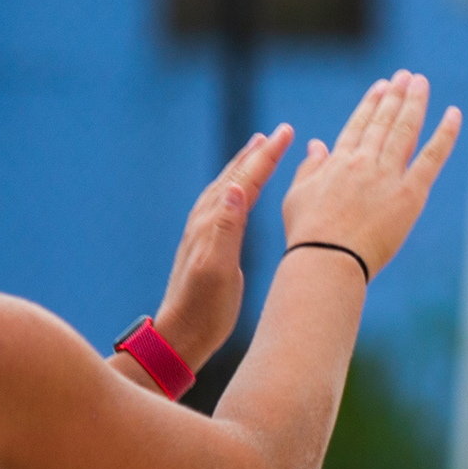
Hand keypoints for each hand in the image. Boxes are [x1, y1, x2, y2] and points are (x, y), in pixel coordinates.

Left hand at [152, 125, 294, 367]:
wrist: (181, 335)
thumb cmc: (205, 309)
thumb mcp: (219, 269)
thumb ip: (227, 228)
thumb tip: (238, 187)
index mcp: (212, 224)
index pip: (245, 180)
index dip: (266, 156)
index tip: (286, 133)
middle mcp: (204, 222)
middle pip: (235, 177)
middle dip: (257, 153)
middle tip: (278, 133)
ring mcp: (202, 233)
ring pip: (227, 188)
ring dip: (245, 166)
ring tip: (258, 149)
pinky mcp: (205, 245)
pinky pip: (223, 204)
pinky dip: (236, 188)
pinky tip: (240, 191)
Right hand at [281, 71, 460, 281]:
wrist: (326, 259)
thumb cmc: (308, 235)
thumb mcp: (297, 197)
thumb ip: (308, 168)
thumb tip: (316, 145)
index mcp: (337, 162)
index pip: (358, 125)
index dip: (372, 103)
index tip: (382, 86)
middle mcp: (364, 161)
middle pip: (384, 121)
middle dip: (396, 95)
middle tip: (407, 76)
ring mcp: (388, 175)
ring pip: (405, 130)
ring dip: (415, 102)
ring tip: (421, 82)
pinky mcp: (410, 194)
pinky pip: (432, 157)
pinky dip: (445, 134)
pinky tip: (453, 114)